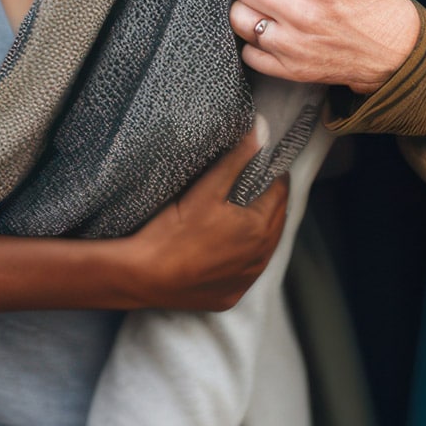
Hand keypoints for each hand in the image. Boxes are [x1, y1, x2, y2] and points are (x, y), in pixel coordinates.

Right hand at [122, 127, 287, 311]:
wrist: (146, 276)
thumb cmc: (175, 230)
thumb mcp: (207, 189)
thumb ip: (237, 159)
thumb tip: (263, 130)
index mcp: (259, 229)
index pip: (279, 194)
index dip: (274, 176)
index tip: (266, 163)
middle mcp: (260, 258)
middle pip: (276, 221)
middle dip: (271, 200)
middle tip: (258, 181)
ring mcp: (245, 281)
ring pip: (264, 248)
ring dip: (261, 228)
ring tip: (245, 210)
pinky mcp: (229, 296)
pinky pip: (246, 271)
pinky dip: (244, 255)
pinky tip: (228, 245)